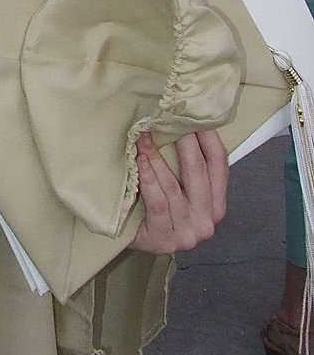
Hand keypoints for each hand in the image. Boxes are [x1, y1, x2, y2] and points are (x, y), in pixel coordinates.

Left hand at [130, 130, 228, 253]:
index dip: (209, 138)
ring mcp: (187, 233)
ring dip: (157, 158)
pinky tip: (141, 161)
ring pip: (174, 187)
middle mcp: (207, 221)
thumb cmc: (156, 207)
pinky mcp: (164, 238)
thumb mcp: (180, 188)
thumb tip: (184, 123)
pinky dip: (149, 179)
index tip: (195, 115)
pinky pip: (158, 202)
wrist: (134, 238)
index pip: (219, 165)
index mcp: (216, 205)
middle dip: (184, 142)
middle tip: (169, 119)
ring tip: (144, 138)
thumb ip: (188, 166)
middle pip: (199, 172)